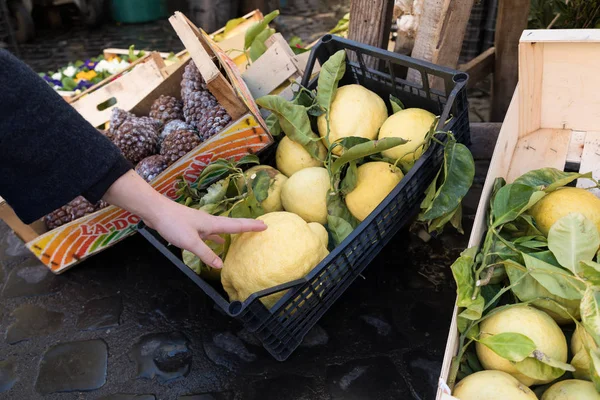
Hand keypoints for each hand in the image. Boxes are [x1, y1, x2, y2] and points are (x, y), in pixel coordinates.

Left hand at [102, 170, 265, 267]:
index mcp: (212, 223)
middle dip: (246, 226)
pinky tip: (216, 242)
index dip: (251, 226)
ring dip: (232, 231)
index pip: (236, 225)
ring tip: (243, 235)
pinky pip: (209, 233)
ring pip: (220, 229)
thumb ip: (206, 254)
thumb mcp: (191, 242)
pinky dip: (216, 238)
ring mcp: (200, 224)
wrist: (155, 211)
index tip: (265, 225)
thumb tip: (221, 266)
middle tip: (260, 227)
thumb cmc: (173, 223)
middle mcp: (209, 222)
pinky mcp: (191, 226)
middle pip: (232, 224)